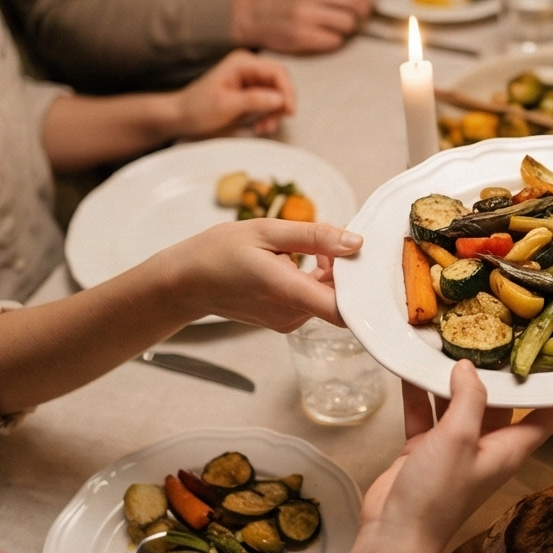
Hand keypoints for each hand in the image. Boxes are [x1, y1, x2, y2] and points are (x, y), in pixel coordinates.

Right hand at [160, 219, 362, 330]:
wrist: (186, 281)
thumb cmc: (219, 252)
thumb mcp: (267, 232)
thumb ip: (315, 236)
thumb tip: (355, 242)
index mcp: (287, 291)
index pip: (343, 309)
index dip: (363, 288)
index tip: (365, 261)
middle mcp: (291, 314)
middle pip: (339, 296)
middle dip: (342, 266)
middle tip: (326, 237)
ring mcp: (287, 321)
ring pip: (326, 296)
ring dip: (327, 270)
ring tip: (301, 247)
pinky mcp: (284, 320)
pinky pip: (312, 299)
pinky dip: (313, 278)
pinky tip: (293, 259)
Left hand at [174, 50, 294, 138]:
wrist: (181, 117)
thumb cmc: (197, 109)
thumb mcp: (226, 105)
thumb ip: (254, 100)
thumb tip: (280, 99)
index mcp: (242, 63)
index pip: (277, 72)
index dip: (287, 91)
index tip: (288, 111)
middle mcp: (249, 69)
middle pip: (280, 83)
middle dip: (281, 105)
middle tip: (273, 122)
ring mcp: (250, 81)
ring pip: (277, 95)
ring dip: (274, 114)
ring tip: (262, 128)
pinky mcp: (250, 95)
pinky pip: (269, 104)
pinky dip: (268, 116)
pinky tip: (259, 126)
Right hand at [231, 0, 381, 54]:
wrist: (251, 15)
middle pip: (354, 2)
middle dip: (363, 11)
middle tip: (361, 15)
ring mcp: (304, 15)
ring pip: (348, 23)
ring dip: (349, 27)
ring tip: (338, 26)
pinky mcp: (302, 36)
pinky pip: (335, 41)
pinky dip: (335, 40)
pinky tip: (325, 36)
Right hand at [360, 361, 552, 551]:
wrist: (395, 534)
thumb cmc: (438, 494)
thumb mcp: (460, 438)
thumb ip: (468, 399)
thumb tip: (468, 367)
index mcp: (508, 448)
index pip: (546, 417)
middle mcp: (485, 446)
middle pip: (498, 403)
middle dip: (495, 373)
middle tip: (496, 332)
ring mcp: (453, 448)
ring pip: (457, 404)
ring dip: (450, 380)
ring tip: (447, 342)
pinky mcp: (424, 449)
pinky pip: (425, 414)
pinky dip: (418, 394)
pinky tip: (411, 368)